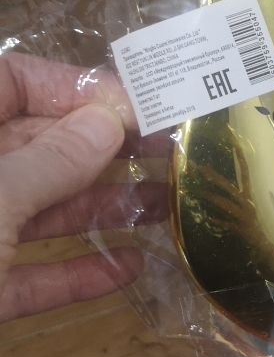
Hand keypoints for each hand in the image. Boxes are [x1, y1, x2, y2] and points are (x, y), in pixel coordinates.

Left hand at [0, 53, 166, 323]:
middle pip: (35, 146)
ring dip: (101, 210)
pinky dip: (72, 274)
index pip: (13, 81)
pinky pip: (25, 275)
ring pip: (36, 210)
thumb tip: (110, 121)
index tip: (143, 108)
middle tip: (174, 155)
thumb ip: (52, 161)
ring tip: (168, 210)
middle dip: (103, 152)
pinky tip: (128, 269)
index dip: (78, 88)